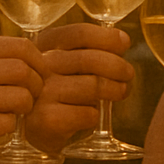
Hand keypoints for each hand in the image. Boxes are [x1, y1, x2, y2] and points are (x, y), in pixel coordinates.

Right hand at [0, 36, 49, 163]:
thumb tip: (35, 53)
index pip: (19, 45)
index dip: (38, 64)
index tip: (38, 79)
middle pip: (24, 70)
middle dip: (35, 88)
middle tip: (27, 102)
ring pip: (22, 97)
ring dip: (24, 110)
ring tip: (8, 116)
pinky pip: (10, 123)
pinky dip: (8, 129)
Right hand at [26, 23, 134, 153]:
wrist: (36, 130)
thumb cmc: (59, 90)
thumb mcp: (68, 63)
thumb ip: (89, 49)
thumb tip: (122, 41)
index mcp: (44, 46)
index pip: (80, 34)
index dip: (107, 38)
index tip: (124, 44)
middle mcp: (40, 67)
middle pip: (90, 60)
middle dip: (118, 66)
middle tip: (128, 74)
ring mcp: (42, 93)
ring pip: (93, 86)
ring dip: (114, 90)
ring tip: (119, 92)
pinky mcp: (47, 120)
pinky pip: (87, 113)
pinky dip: (96, 115)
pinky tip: (90, 116)